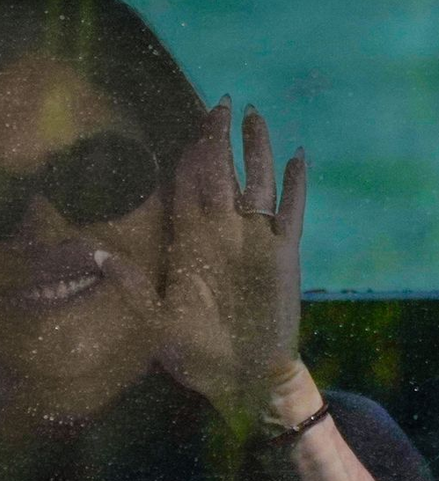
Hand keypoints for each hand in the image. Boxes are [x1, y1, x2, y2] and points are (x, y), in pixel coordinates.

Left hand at [99, 96, 307, 425]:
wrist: (245, 377)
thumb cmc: (198, 354)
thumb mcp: (155, 323)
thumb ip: (133, 287)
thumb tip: (98, 256)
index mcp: (191, 242)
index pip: (188, 183)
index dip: (188, 152)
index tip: (190, 124)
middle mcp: (223, 233)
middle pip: (221, 172)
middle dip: (220, 137)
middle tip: (222, 103)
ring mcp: (256, 241)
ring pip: (257, 183)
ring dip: (257, 149)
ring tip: (255, 117)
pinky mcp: (283, 254)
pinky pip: (291, 211)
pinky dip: (295, 185)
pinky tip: (298, 157)